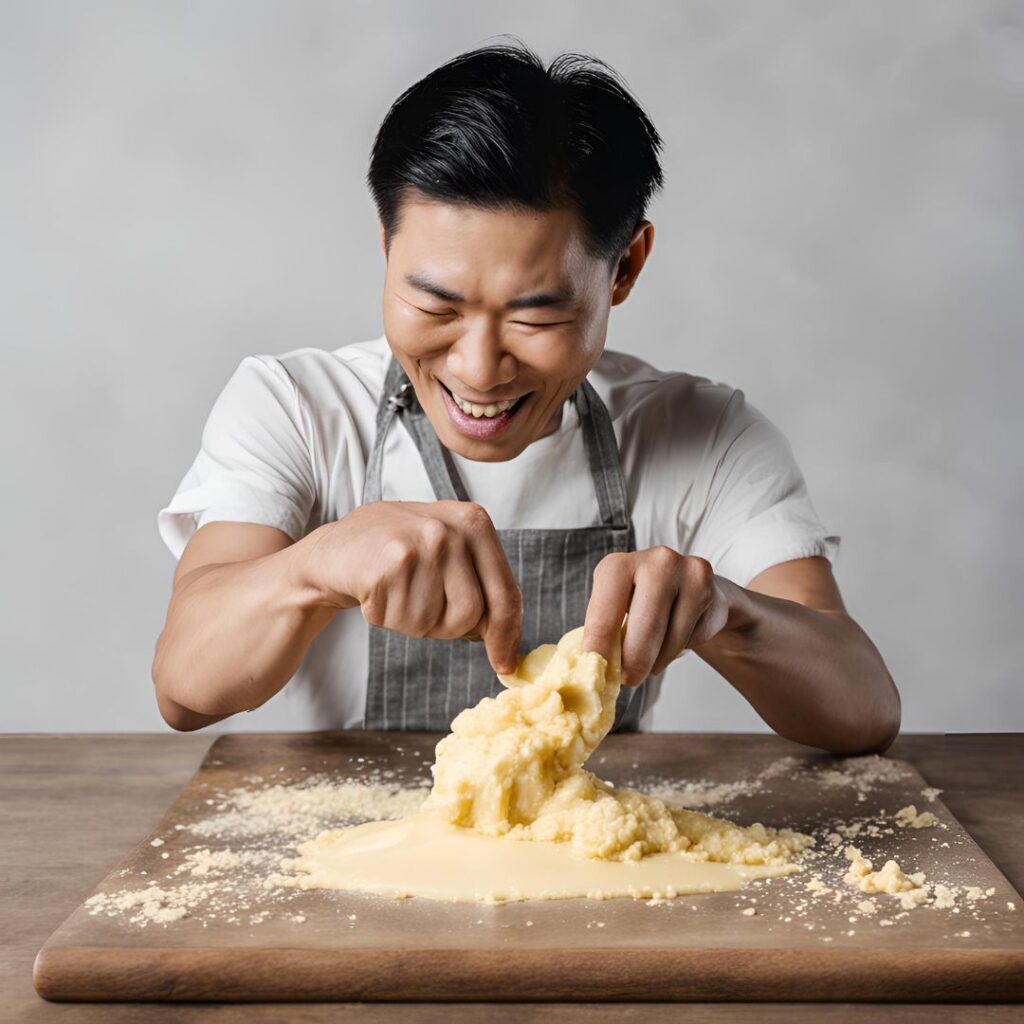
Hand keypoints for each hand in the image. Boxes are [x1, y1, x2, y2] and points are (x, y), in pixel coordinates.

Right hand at [300, 501, 522, 673]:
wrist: (333, 549)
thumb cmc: (396, 556)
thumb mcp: (447, 554)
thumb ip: (480, 587)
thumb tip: (506, 644)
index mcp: (474, 522)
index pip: (505, 593)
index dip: (506, 635)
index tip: (504, 665)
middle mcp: (451, 529)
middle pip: (471, 615)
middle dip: (446, 627)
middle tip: (418, 606)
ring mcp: (421, 544)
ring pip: (435, 623)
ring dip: (412, 621)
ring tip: (395, 591)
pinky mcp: (389, 564)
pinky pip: (402, 621)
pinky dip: (387, 617)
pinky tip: (376, 591)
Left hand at [582, 547, 731, 684]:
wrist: (686, 582)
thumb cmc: (639, 597)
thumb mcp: (613, 604)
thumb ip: (602, 630)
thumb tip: (590, 667)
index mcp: (618, 565)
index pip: (604, 615)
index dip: (600, 648)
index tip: (598, 672)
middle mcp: (656, 563)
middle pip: (645, 630)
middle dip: (634, 663)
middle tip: (628, 679)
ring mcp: (688, 575)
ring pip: (671, 640)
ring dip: (657, 661)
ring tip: (648, 661)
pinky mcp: (712, 592)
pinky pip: (692, 638)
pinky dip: (677, 650)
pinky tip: (672, 640)